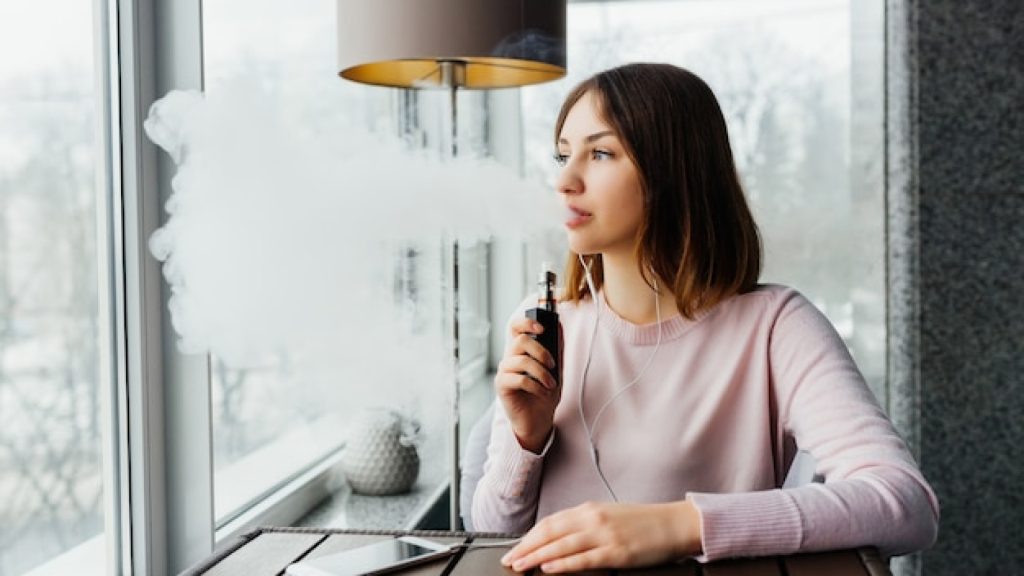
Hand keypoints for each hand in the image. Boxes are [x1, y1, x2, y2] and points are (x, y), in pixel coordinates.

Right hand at [494, 316, 562, 452]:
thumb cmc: (545, 394)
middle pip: (520, 340)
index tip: (542, 328)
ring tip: (551, 385)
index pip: (515, 327)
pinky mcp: (502, 386)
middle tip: (553, 365)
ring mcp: (504, 371)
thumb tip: (559, 329)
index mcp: (521, 351)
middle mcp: (510, 358)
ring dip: (541, 373)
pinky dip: (536, 386)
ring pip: (521, 360)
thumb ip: (556, 350)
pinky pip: (519, 379)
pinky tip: (543, 393)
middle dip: (541, 351)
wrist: (539, 420)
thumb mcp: (556, 370)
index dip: (526, 322)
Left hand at [499, 500, 701, 572]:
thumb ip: (584, 524)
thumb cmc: (643, 522)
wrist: (673, 524)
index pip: (551, 522)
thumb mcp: (609, 516)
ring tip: (521, 565)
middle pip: (550, 532)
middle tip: (510, 559)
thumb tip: (559, 538)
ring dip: (537, 556)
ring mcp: (604, 535)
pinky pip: (583, 558)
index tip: (515, 547)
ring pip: (561, 545)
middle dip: (526, 547)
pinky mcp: (616, 552)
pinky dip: (563, 563)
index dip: (530, 536)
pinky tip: (548, 568)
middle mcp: (593, 519)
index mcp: (589, 509)